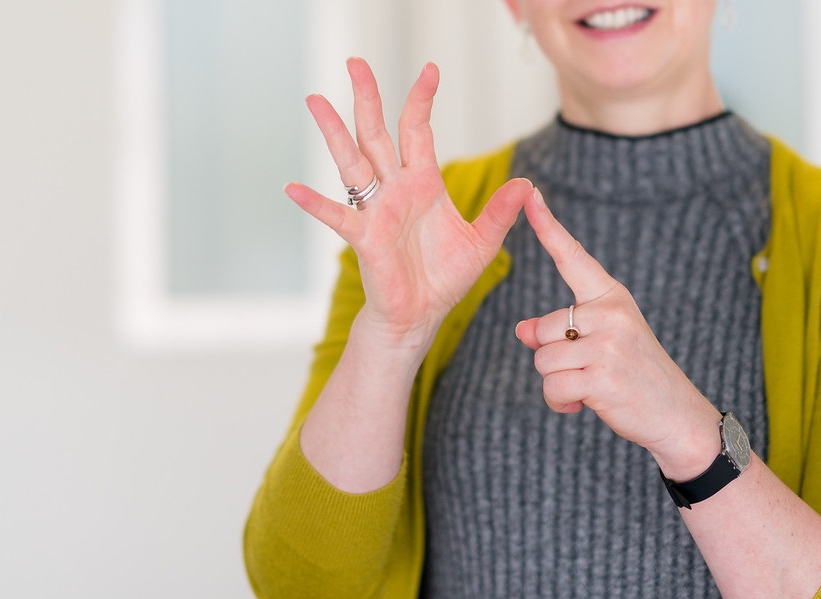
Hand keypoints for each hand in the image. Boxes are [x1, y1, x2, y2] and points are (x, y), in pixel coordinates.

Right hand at [284, 58, 531, 344]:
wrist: (421, 315)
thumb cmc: (444, 278)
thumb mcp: (482, 242)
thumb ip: (499, 212)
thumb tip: (527, 185)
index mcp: (422, 183)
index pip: (417, 131)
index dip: (421, 100)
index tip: (430, 69)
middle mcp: (394, 189)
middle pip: (376, 133)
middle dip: (368, 97)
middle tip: (355, 62)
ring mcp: (375, 210)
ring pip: (351, 161)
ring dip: (334, 132)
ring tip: (315, 100)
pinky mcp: (364, 237)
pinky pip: (336, 215)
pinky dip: (314, 202)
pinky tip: (293, 188)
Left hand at [514, 189, 720, 476]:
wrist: (676, 414)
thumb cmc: (634, 375)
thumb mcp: (601, 343)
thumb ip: (561, 332)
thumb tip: (522, 330)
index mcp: (611, 297)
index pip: (572, 257)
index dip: (547, 227)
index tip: (530, 193)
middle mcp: (611, 313)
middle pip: (542, 329)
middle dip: (552, 358)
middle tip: (587, 370)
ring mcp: (608, 345)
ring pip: (542, 360)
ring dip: (557, 383)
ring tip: (589, 387)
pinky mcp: (602, 377)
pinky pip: (552, 388)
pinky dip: (560, 404)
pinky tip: (585, 405)